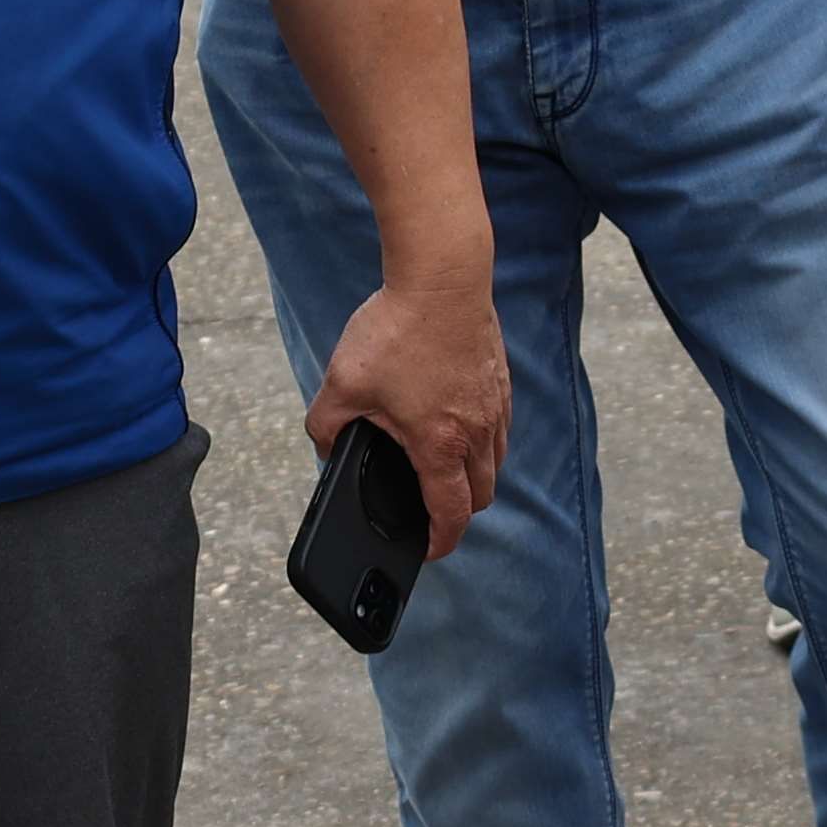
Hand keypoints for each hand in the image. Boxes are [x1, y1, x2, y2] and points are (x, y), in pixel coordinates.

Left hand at [304, 272, 509, 559]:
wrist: (442, 276)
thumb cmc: (395, 328)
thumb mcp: (340, 384)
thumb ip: (325, 427)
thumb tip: (327, 448)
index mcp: (439, 443)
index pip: (450, 513)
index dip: (440, 542)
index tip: (429, 550)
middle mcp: (476, 431)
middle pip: (481, 494)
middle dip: (458, 512)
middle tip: (432, 511)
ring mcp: (494, 405)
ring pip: (495, 461)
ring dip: (473, 476)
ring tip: (442, 469)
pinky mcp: (501, 380)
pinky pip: (499, 428)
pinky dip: (482, 442)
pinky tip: (455, 422)